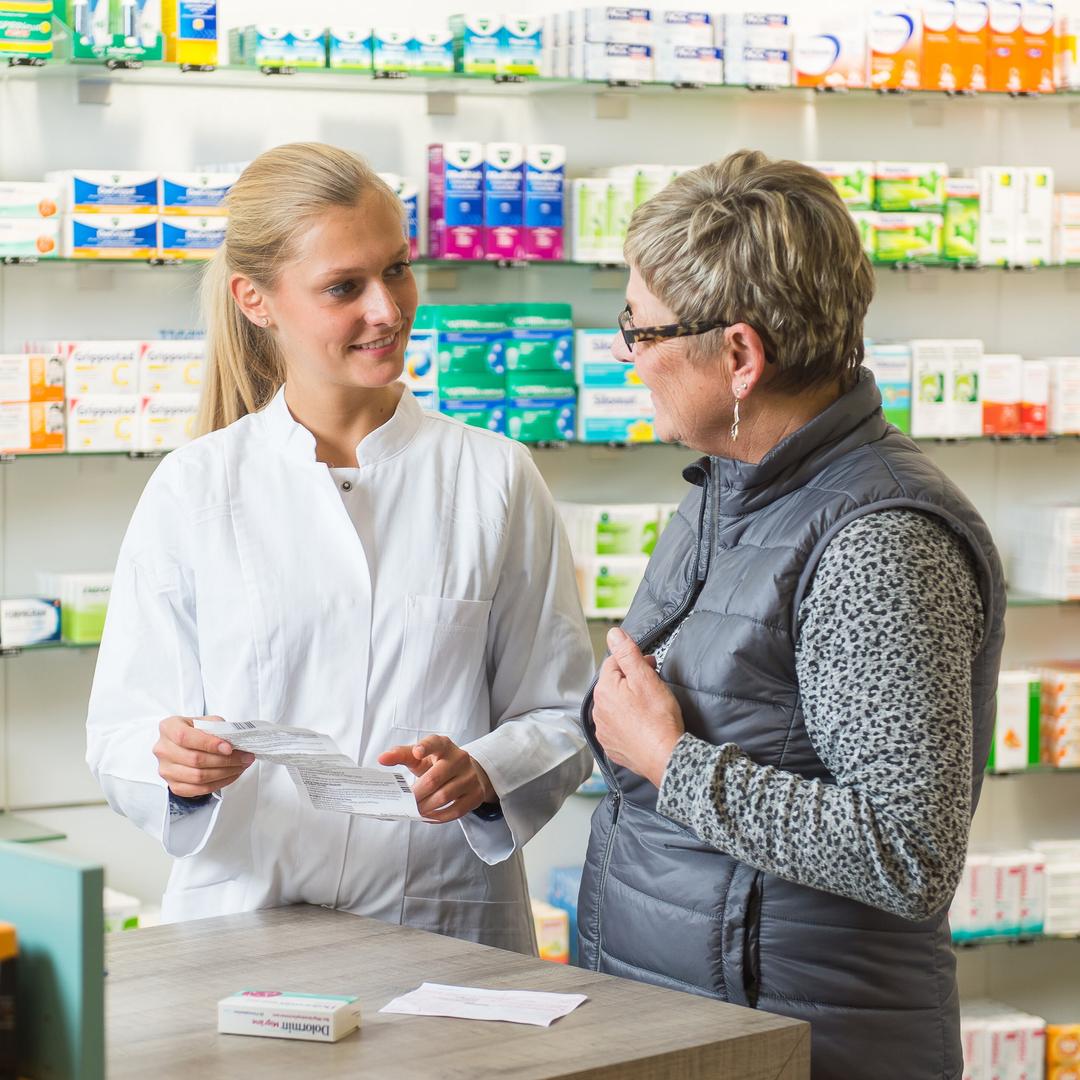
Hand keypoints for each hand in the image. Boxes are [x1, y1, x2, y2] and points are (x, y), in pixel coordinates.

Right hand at [154, 715, 255, 797]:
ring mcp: (166, 770)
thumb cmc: (197, 730)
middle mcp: (163, 749)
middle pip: (195, 759)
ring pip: (198, 777)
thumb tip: (234, 741)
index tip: (229, 748)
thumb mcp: (207, 721)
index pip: (185, 737)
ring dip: (225, 773)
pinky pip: (198, 790)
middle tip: (245, 757)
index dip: (208, 744)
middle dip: (225, 760)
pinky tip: (232, 775)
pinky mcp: (173, 785)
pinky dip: (219, 784)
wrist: (187, 743)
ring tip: (242, 766)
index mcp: (168, 728)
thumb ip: (217, 727)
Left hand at [377, 735, 495, 822]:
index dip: (426, 747)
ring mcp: (470, 777)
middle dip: (417, 793)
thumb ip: (401, 755)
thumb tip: (382, 758)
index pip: (435, 743)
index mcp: (444, 745)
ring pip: (445, 796)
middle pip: (434, 778)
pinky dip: (439, 816)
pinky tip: (428, 816)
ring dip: (426, 807)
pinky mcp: (476, 794)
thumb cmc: (437, 763)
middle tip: (404, 802)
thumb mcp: (420, 756)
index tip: (417, 752)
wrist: (467, 772)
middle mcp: (460, 758)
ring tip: (414, 811)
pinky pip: (456, 810)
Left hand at [593, 627, 684, 788]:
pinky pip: (617, 727)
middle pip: (613, 685)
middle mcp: (598, 711)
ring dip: (628, 701)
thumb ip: (627, 653)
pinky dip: (628, 722)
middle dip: (630, 680)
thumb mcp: (645, 678)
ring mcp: (604, 731)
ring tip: (649, 706)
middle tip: (652, 684)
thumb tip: (613, 634)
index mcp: (604, 690)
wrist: (665, 757)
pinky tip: (643, 724)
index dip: (634, 661)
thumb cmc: (658, 718)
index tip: (651, 666)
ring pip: (615, 706)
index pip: (613, 663)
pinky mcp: (612, 746)